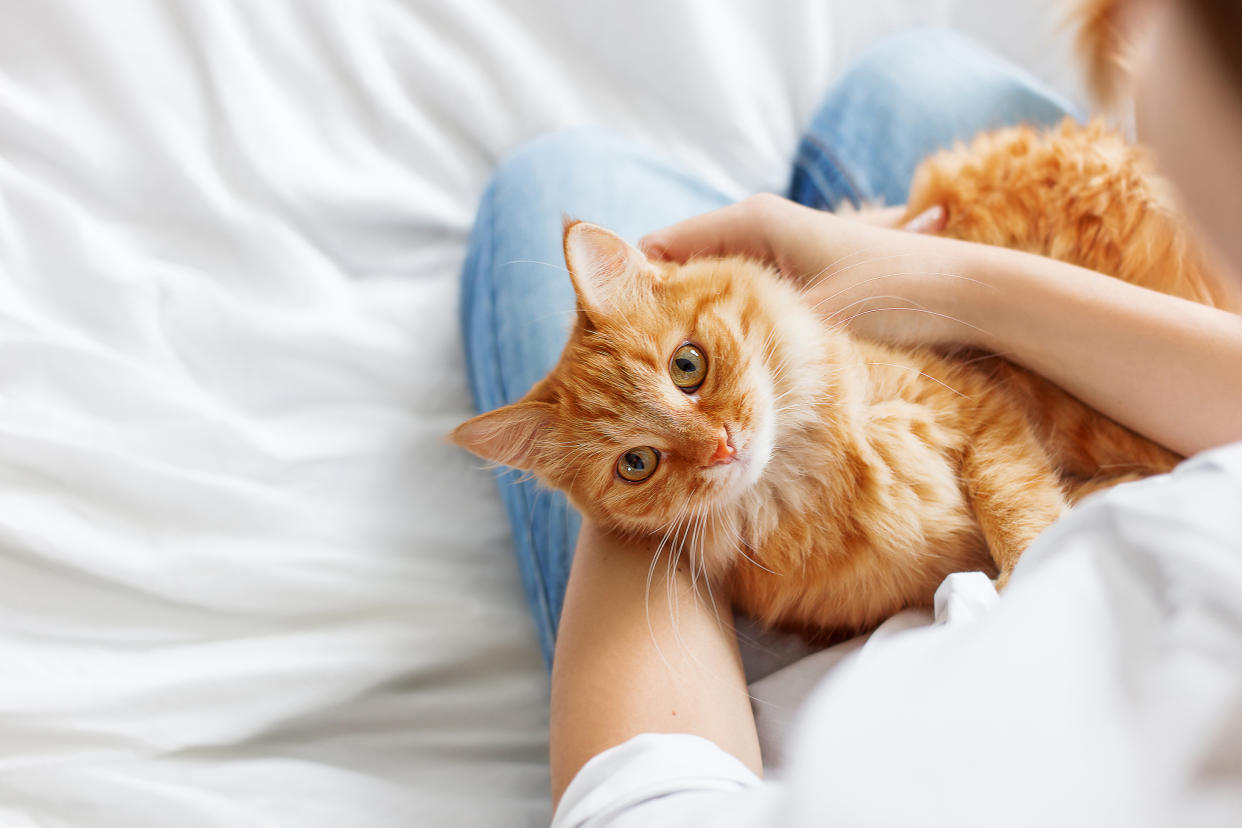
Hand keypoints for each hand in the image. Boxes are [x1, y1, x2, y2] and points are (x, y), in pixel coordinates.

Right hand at [639, 194, 985, 348]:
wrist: (963, 290)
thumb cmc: (889, 296)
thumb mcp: (804, 322)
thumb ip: (738, 336)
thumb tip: (684, 375)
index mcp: (749, 220)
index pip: (657, 247)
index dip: (629, 292)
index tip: (614, 342)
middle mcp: (755, 225)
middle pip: (677, 266)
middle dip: (655, 311)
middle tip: (638, 370)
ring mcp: (775, 247)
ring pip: (706, 284)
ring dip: (689, 322)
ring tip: (674, 376)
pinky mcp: (793, 272)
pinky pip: (735, 295)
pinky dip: (721, 324)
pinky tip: (719, 366)